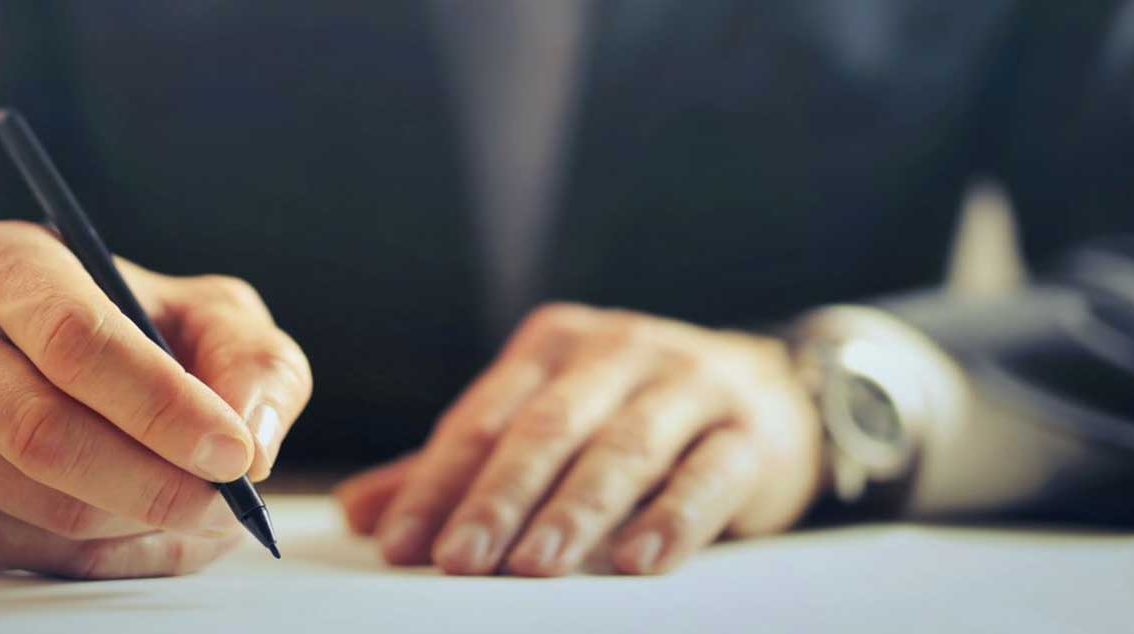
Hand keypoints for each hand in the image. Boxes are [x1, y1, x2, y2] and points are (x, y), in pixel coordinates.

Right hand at [0, 220, 311, 577]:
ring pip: (45, 508)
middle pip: (44, 434)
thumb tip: (253, 445)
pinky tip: (154, 525)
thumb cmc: (137, 328)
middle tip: (228, 502)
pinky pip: (37, 554)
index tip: (233, 452)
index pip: (73, 339)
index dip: (160, 406)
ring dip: (144, 524)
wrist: (33, 358)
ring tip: (204, 508)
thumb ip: (252, 363)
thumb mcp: (208, 313)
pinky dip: (117, 555)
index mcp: (6, 264)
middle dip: (155, 483)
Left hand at [336, 303, 821, 575]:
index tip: (401, 544)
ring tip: (533, 566)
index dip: (437, 484)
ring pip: (622, 450)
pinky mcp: (747, 431)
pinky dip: (672, 519)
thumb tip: (362, 512)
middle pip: (545, 430)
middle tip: (457, 560)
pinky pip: (707, 475)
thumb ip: (460, 466)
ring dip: (574, 511)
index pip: (482, 419)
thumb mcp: (547, 420)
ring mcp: (688, 384)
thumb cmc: (634, 412)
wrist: (771, 389)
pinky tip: (638, 561)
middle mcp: (618, 351)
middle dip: (496, 498)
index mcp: (553, 345)